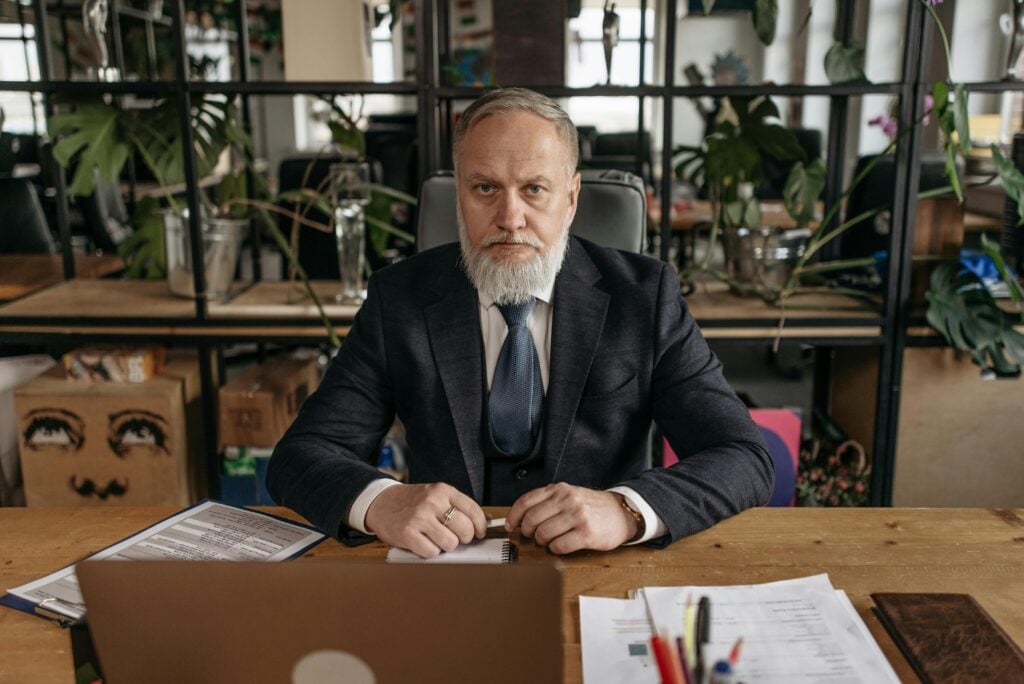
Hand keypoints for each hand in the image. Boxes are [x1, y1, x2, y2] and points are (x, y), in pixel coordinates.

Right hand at [364, 483, 486, 557]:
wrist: (381, 502)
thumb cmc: (411, 501)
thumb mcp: (436, 495)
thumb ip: (459, 506)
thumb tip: (487, 520)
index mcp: (442, 490)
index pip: (473, 510)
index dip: (480, 526)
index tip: (479, 533)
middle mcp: (432, 502)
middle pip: (465, 529)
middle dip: (464, 538)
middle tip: (457, 537)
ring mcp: (419, 518)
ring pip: (450, 543)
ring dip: (446, 545)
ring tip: (436, 538)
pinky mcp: (408, 534)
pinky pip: (432, 552)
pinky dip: (430, 551)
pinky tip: (423, 542)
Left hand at [505, 483, 637, 553]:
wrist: (621, 513)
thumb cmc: (591, 507)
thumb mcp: (569, 495)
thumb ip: (547, 502)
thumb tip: (520, 518)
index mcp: (559, 490)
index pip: (526, 501)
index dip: (513, 516)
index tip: (510, 526)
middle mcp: (567, 500)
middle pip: (531, 519)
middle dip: (528, 532)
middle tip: (533, 536)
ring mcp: (577, 516)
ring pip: (543, 534)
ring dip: (542, 542)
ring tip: (550, 540)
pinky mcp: (586, 534)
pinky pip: (559, 546)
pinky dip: (556, 549)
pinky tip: (562, 545)